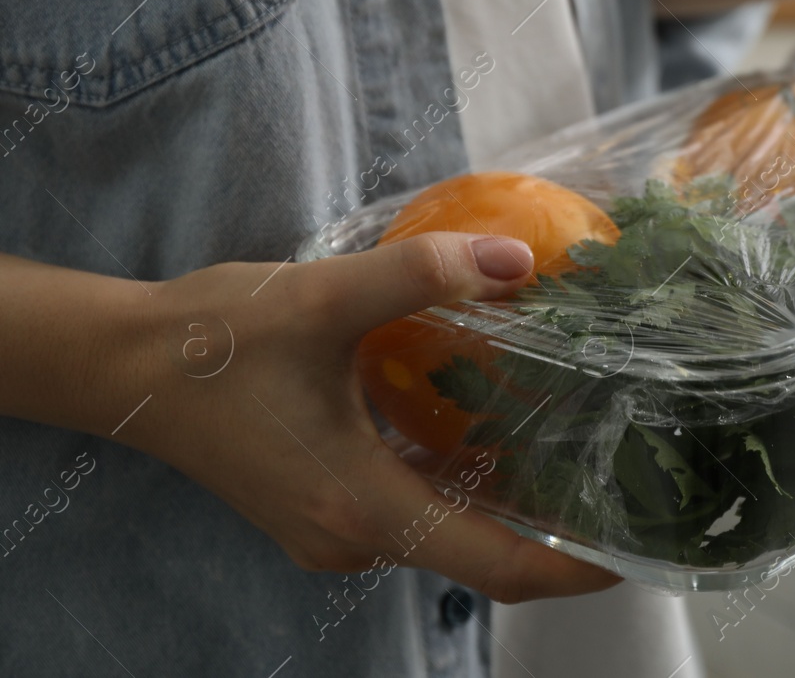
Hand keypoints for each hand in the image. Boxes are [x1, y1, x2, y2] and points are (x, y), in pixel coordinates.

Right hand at [14, 235, 619, 602]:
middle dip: (558, 527)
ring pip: (448, 531)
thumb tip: (515, 259)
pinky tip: (499, 428)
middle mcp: (353, 538)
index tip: (638, 546)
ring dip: (512, 502)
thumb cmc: (215, 341)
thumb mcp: (324, 298)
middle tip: (629, 479)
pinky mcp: (320, 506)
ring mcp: (333, 529)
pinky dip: (465, 483)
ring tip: (584, 450)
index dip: (575, 565)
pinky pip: (414, 509)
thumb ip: (422, 274)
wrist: (124, 364)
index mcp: (363, 510)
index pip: (498, 566)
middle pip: (483, 555)